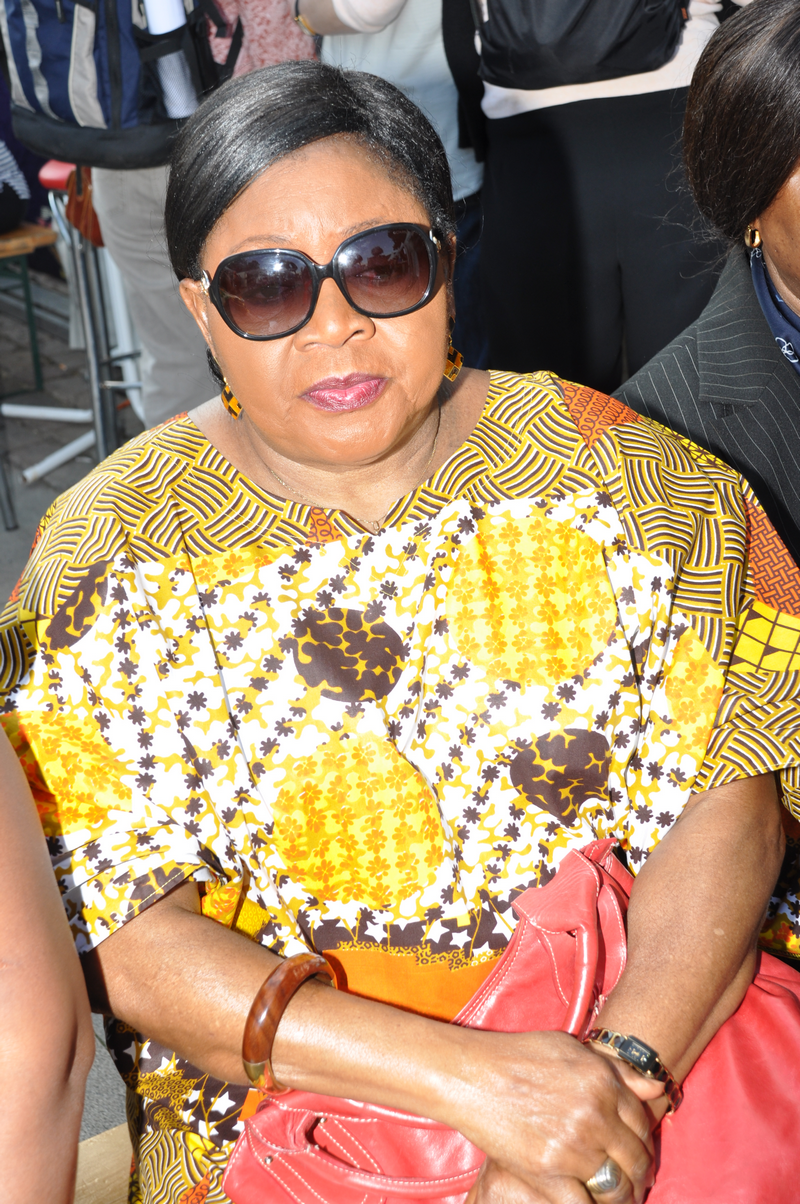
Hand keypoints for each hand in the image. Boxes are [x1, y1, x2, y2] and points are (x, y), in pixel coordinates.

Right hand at [443, 1030, 653, 1203]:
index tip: (639, 1156)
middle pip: (635, 1158)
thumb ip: (615, 1071)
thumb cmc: (518, 1056)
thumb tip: (656, 1088)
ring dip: (621, 1198)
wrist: (472, 1074)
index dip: (644, 1144)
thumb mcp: (570, 1049)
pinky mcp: (549, 1170)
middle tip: (635, 1186)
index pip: (642, 1122)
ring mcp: (573, 1144)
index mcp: (603, 1081)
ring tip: (617, 1201)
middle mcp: (595, 1112)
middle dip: (639, 1176)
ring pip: (615, 1186)